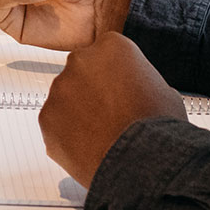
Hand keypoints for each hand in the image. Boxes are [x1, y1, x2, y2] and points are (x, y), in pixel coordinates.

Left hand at [39, 35, 185, 187]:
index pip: (108, 54)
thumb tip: (134, 90)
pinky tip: (89, 147)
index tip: (121, 92)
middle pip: (83, 73)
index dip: (116, 77)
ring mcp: (59, 89)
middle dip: (92, 91)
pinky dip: (67, 135)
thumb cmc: (157, 128)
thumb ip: (140, 81)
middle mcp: (80, 60)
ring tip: (102, 136)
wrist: (142, 162)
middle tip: (110, 116)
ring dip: (78, 113)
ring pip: (66, 99)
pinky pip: (55, 124)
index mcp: (112, 47)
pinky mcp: (45, 117)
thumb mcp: (164, 91)